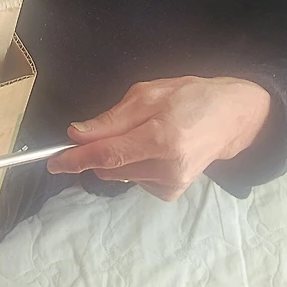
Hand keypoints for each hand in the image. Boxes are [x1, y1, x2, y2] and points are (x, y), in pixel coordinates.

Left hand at [46, 76, 272, 201]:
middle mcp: (167, 167)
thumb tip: (77, 134)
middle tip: (111, 128)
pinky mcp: (171, 192)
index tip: (53, 162)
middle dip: (96, 151)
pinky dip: (133, 166)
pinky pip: (134, 180)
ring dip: (117, 157)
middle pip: (108, 167)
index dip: (76, 158)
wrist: (232, 118)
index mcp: (161, 138)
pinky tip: (154, 150)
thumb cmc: (191, 97)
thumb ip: (112, 118)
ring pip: (118, 175)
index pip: (107, 154)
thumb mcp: (149, 94)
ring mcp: (171, 183)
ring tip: (145, 134)